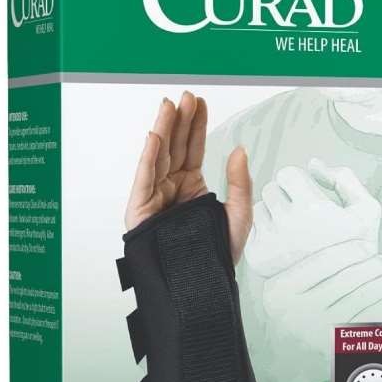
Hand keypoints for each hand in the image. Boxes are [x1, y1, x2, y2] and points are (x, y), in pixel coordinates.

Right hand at [125, 91, 252, 263]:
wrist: (200, 285)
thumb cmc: (216, 256)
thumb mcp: (238, 215)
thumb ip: (239, 183)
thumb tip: (239, 150)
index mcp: (192, 187)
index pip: (193, 149)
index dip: (196, 125)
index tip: (200, 103)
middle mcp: (171, 188)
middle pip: (175, 146)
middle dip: (180, 121)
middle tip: (187, 96)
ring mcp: (155, 196)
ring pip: (159, 156)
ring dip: (164, 129)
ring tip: (170, 106)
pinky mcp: (141, 209)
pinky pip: (144, 177)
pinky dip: (148, 156)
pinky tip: (154, 135)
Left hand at [244, 158, 381, 277]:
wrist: (342, 292)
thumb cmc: (354, 250)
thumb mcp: (366, 209)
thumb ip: (344, 178)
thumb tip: (314, 166)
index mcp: (313, 209)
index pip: (287, 174)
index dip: (299, 183)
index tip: (307, 196)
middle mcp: (288, 225)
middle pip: (270, 189)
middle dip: (285, 196)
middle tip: (301, 214)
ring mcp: (271, 242)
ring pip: (259, 208)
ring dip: (273, 212)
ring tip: (293, 229)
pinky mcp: (258, 256)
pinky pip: (252, 229)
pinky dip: (264, 232)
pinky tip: (283, 242)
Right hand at [262, 240, 381, 356]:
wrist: (287, 350)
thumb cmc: (293, 304)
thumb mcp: (282, 282)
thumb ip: (303, 259)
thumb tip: (340, 221)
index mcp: (281, 290)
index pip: (323, 261)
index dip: (351, 249)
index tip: (366, 245)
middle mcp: (297, 312)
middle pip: (347, 279)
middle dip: (373, 266)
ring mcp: (318, 331)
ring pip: (362, 298)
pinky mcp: (338, 345)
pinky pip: (370, 320)